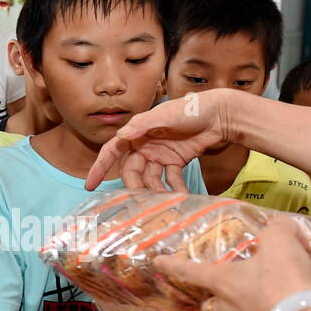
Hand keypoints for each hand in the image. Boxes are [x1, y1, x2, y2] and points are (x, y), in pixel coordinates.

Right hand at [85, 88, 235, 190]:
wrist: (219, 114)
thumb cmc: (191, 109)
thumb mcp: (165, 115)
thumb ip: (142, 126)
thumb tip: (121, 136)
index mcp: (138, 132)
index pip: (113, 150)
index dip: (100, 166)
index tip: (90, 184)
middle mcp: (146, 144)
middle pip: (133, 170)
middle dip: (136, 186)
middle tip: (142, 201)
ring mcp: (161, 154)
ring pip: (151, 178)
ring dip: (157, 190)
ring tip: (166, 201)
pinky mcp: (176, 161)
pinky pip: (171, 179)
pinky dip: (175, 188)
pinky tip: (182, 195)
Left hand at [153, 216, 310, 310]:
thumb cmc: (284, 279)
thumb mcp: (281, 241)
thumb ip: (278, 229)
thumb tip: (281, 225)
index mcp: (224, 281)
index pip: (190, 271)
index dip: (173, 265)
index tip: (158, 263)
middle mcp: (229, 307)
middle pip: (212, 305)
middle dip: (216, 298)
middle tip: (230, 289)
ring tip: (266, 302)